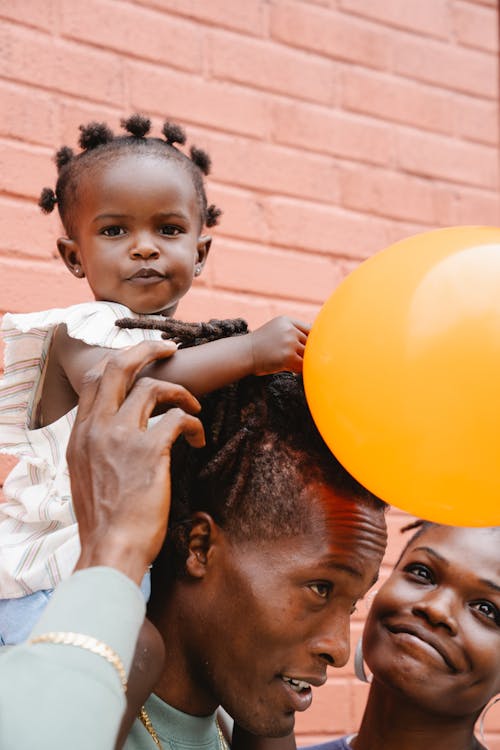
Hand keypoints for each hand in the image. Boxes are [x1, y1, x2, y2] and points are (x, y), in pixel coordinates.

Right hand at [67, 340, 204, 583]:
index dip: (120, 362)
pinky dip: (192, 422)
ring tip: (193, 406)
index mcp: (81, 434)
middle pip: (118, 367)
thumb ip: (96, 448)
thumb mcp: (86, 477)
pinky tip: (197, 438)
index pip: (94, 380)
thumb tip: (114, 435)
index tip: (141, 359)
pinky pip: (178, 418)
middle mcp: (97, 429)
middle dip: (146, 349)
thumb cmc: (105, 520)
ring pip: (153, 388)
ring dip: (180, 392)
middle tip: (170, 349)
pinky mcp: (150, 451)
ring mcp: (122, 437)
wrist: (111, 549)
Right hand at [250, 317, 309, 374]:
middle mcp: (289, 329)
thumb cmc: (260, 345)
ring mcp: (289, 342)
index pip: (310, 330)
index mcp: (287, 321)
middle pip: (311, 343)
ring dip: (302, 361)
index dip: (312, 341)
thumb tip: (315, 336)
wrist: (243, 354)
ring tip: (291, 364)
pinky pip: (302, 365)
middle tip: (296, 359)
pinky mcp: (288, 356)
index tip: (307, 349)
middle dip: (305, 353)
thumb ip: (293, 331)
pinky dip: (298, 369)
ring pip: (308, 354)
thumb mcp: (275, 330)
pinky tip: (290, 369)